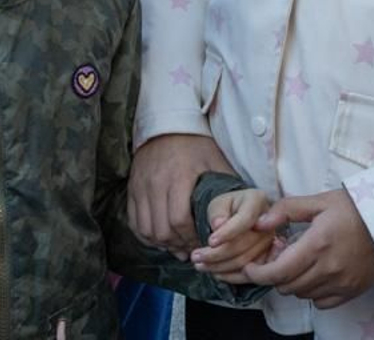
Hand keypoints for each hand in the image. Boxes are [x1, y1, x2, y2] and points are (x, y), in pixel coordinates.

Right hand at [129, 134, 234, 256]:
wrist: (168, 124)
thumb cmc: (196, 144)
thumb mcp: (215, 160)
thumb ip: (225, 186)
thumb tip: (241, 210)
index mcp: (179, 177)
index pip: (180, 220)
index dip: (191, 237)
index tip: (202, 242)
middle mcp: (156, 183)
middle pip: (162, 229)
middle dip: (178, 244)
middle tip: (191, 249)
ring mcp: (141, 187)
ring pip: (147, 229)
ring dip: (162, 243)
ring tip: (177, 246)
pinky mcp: (132, 189)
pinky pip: (134, 222)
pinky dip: (146, 236)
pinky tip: (160, 239)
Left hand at [193, 188, 277, 282]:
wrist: (237, 215)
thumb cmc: (227, 208)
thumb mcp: (218, 203)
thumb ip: (217, 212)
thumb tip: (218, 225)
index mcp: (257, 201)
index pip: (245, 219)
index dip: (228, 232)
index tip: (210, 241)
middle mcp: (268, 223)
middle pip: (244, 245)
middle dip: (216, 254)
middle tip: (195, 256)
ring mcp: (269, 243)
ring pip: (244, 261)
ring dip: (219, 266)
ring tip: (199, 265)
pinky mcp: (265, 258)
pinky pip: (248, 274)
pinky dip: (229, 276)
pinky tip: (214, 273)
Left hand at [242, 189, 373, 308]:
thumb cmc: (355, 208)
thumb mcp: (320, 201)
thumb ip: (287, 210)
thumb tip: (260, 224)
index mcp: (317, 244)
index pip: (278, 272)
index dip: (258, 273)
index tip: (250, 267)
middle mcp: (328, 268)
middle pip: (287, 286)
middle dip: (274, 275)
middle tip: (278, 258)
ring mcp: (341, 283)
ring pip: (302, 295)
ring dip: (292, 283)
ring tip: (297, 263)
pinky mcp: (352, 291)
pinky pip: (321, 302)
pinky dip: (312, 292)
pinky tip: (315, 275)